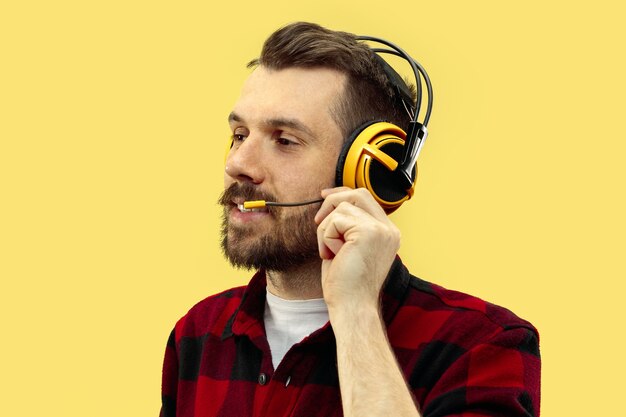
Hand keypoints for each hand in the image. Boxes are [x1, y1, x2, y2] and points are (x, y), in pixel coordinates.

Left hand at [314, 187, 400, 315]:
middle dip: (333, 201)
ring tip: (331, 252)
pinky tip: (333, 256)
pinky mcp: (368, 232)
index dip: (343, 193)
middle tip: (318, 220)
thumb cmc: (347, 284)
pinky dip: (326, 237)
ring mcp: (381, 230)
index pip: (367, 199)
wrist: (352, 307)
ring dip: (326, 230)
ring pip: (342, 208)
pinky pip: (335, 220)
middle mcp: (389, 229)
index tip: (324, 196)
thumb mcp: (349, 248)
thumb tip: (332, 202)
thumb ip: (349, 226)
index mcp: (388, 233)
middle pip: (358, 194)